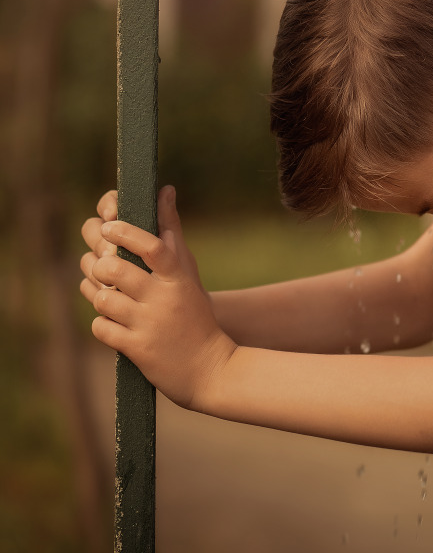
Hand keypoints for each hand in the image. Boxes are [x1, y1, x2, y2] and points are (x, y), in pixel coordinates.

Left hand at [81, 185, 235, 409]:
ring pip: (102, 300)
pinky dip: (101, 323)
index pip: (151, 246)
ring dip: (98, 295)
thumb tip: (165, 189)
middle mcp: (163, 298)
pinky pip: (101, 328)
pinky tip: (110, 320)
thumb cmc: (194, 312)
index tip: (109, 225)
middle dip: (100, 266)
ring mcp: (148, 325)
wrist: (210, 367)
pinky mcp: (136, 350)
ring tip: (105, 293)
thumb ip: (171, 231)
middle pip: (115, 270)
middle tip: (101, 265)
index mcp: (178, 276)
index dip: (126, 233)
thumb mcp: (187, 271)